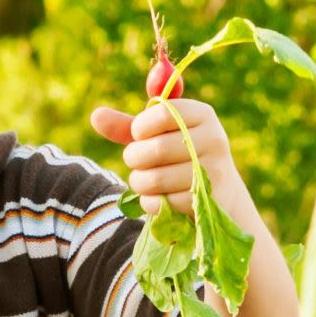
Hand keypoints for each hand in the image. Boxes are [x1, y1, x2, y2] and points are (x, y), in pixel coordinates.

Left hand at [91, 97, 233, 214]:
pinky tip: (155, 197)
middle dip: (134, 158)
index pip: (163, 113)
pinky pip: (162, 203)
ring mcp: (213, 172)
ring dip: (139, 182)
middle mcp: (214, 140)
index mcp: (203, 114)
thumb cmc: (180, 155)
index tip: (139, 134)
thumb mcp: (158, 135)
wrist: (219, 192)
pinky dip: (149, 202)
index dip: (140, 127)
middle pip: (156, 148)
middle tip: (136, 161)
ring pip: (155, 179)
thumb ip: (128, 125)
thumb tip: (96, 116)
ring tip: (142, 180)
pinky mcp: (206, 201)